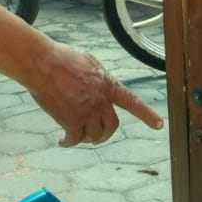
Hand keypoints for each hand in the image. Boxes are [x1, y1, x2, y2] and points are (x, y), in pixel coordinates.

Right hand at [27, 44, 163, 146]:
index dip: (147, 114)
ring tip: (77, 136)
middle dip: (105, 133)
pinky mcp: (71, 120)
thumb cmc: (61, 58)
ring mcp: (87, 111)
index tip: (159, 124)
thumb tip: (100, 86)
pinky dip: (69, 142)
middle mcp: (101, 100)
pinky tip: (63, 141)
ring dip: (87, 138)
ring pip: (95, 135)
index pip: (132, 101)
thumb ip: (99, 77)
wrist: (43, 63)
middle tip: (96, 135)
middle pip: (112, 126)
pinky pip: (75, 139)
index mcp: (108, 85)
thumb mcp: (89, 62)